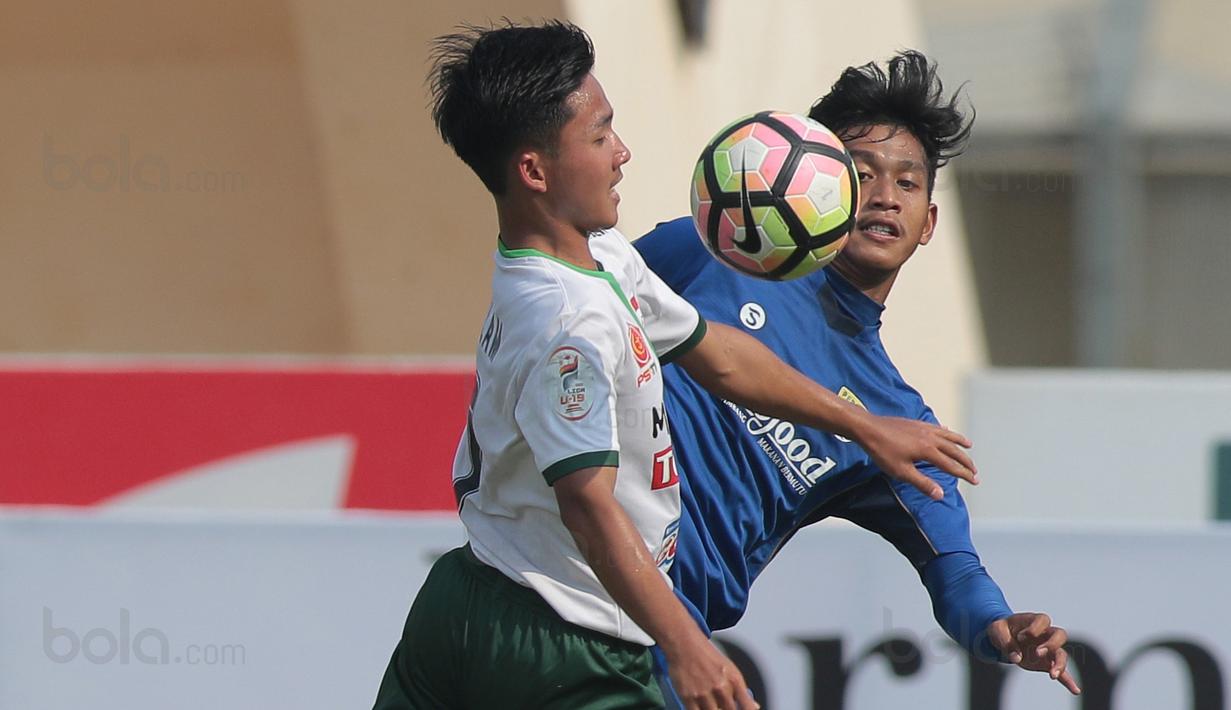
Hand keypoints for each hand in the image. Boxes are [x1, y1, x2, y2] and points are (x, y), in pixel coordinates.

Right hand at [664, 633, 759, 709]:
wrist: (685, 645)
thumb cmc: (707, 656)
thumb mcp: (730, 670)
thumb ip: (742, 690)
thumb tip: (754, 706)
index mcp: (734, 680)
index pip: (747, 707)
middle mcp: (721, 688)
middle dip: (727, 709)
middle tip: (722, 704)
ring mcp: (704, 694)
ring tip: (712, 704)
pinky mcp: (688, 698)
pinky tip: (701, 706)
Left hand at [852, 413, 977, 499]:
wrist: (868, 428)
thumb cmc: (882, 451)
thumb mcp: (902, 472)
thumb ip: (923, 483)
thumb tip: (941, 495)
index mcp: (928, 451)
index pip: (951, 465)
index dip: (964, 474)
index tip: (975, 481)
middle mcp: (930, 438)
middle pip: (954, 450)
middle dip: (965, 461)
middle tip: (974, 470)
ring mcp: (923, 428)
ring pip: (947, 435)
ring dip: (959, 441)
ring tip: (969, 446)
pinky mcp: (915, 423)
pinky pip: (936, 427)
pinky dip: (945, 431)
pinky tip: (946, 430)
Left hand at [987, 613, 1080, 694]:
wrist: (1003, 637)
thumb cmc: (1001, 630)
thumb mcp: (997, 631)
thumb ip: (1006, 642)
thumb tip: (1016, 658)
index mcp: (1034, 621)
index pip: (1043, 620)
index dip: (1034, 628)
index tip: (1020, 636)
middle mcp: (1045, 634)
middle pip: (1060, 635)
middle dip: (1052, 644)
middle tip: (1038, 653)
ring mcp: (1048, 649)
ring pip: (1062, 654)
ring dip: (1059, 664)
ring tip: (1052, 675)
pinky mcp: (1046, 663)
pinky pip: (1061, 672)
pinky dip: (1068, 681)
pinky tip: (1075, 690)